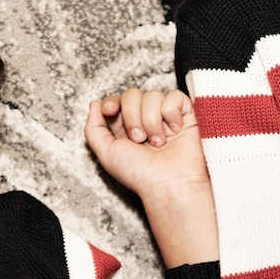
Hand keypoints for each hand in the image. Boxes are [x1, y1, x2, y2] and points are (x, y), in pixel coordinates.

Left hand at [85, 87, 216, 266]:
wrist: (169, 184)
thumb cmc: (140, 175)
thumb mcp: (106, 154)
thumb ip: (94, 129)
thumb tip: (95, 104)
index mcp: (125, 127)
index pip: (117, 100)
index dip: (112, 102)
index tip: (109, 111)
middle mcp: (145, 119)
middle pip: (132, 94)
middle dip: (132, 116)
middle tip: (139, 139)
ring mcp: (165, 115)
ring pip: (152, 95)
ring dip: (152, 121)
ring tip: (158, 142)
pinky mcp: (185, 114)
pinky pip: (174, 97)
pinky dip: (171, 113)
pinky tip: (174, 130)